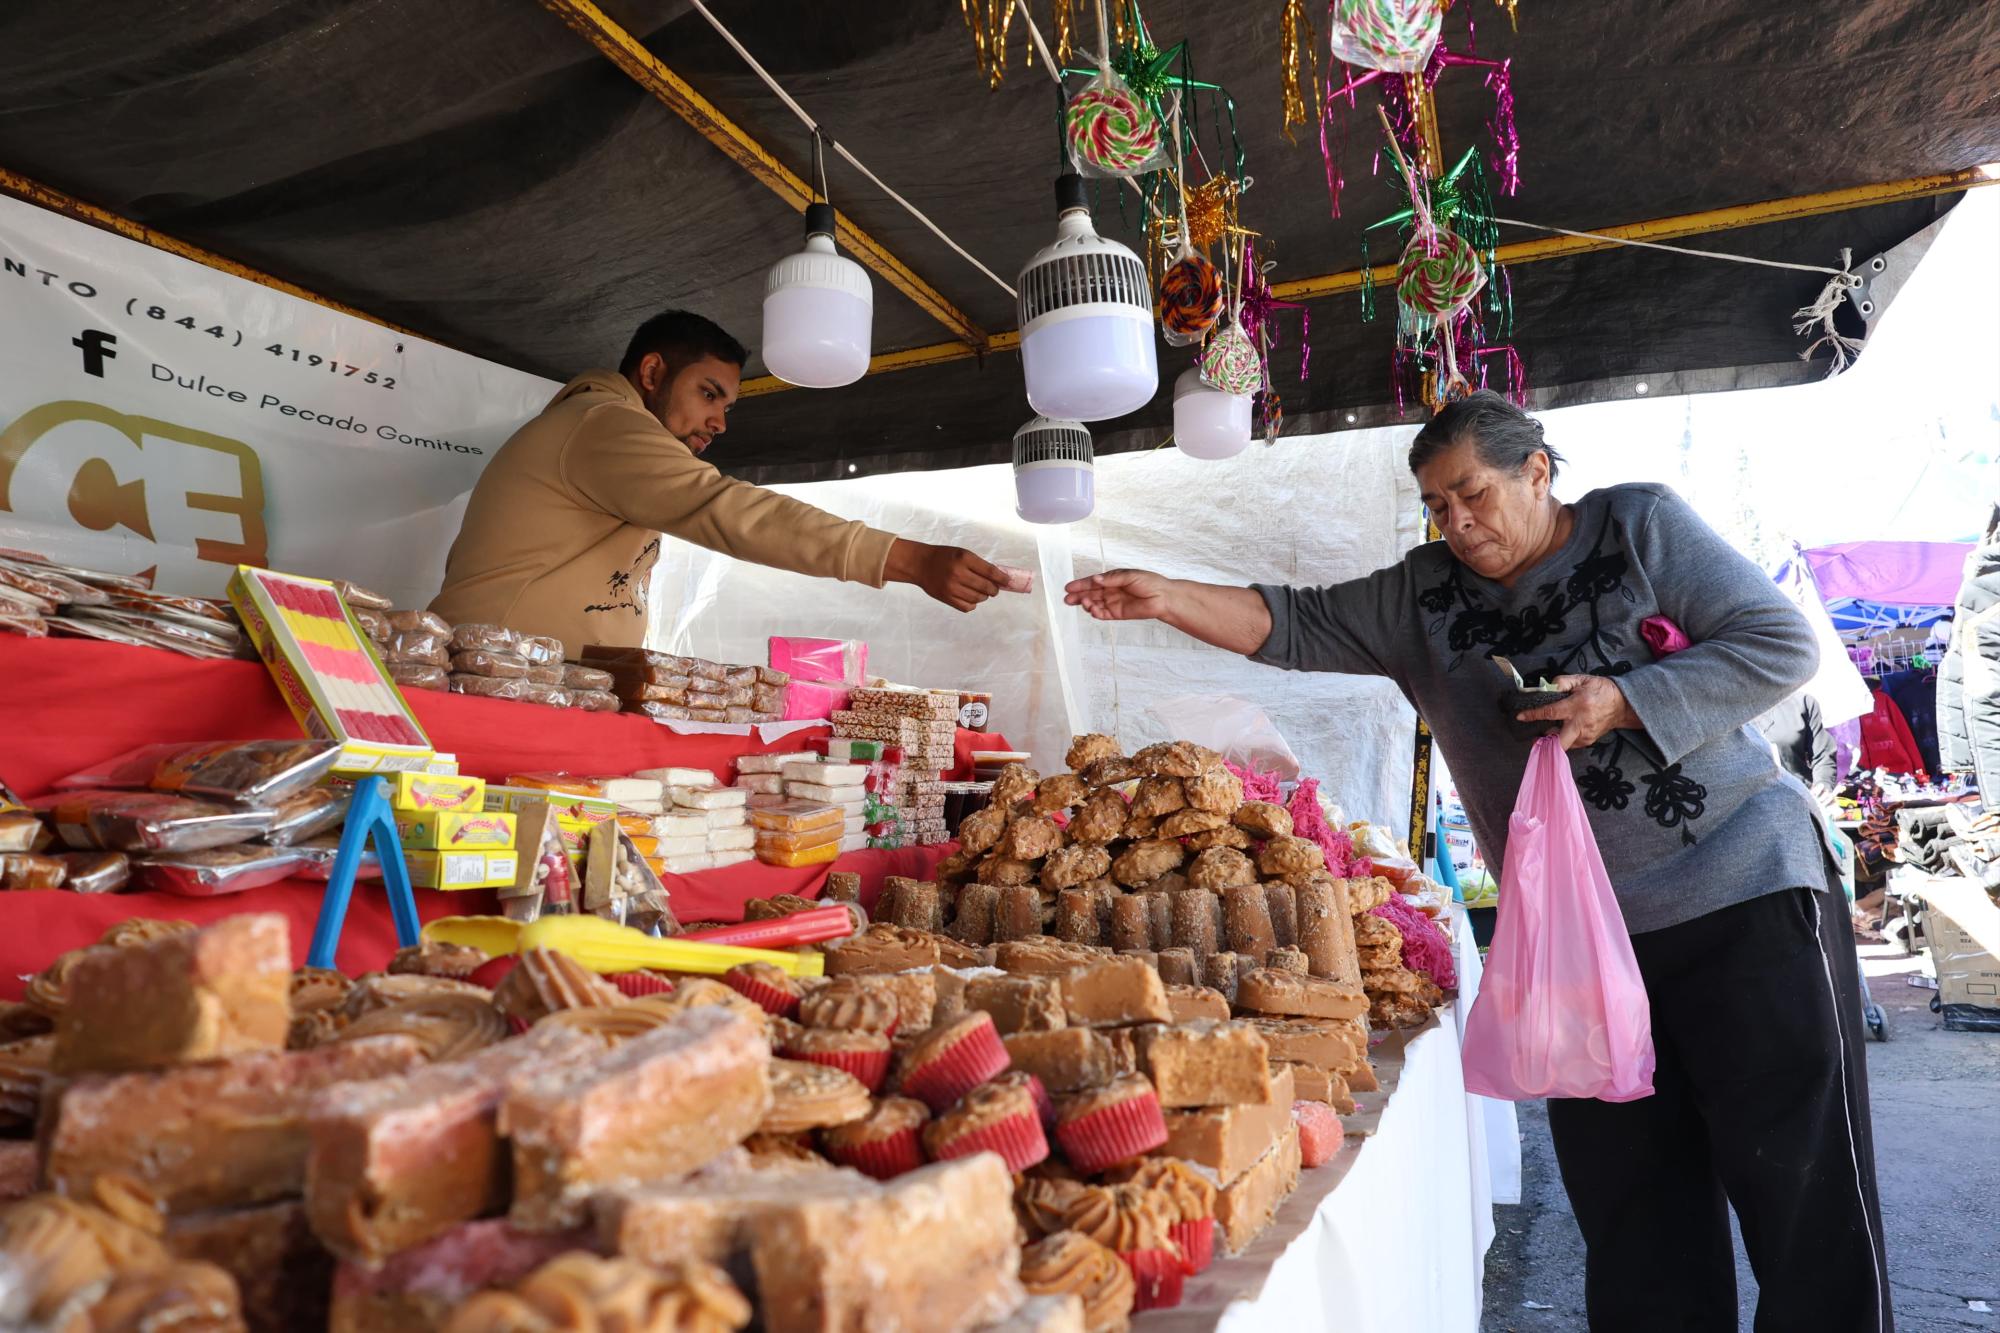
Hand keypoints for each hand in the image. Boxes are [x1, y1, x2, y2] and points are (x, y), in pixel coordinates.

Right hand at [885, 540, 1009, 612]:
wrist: (920, 564)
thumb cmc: (944, 557)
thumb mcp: (962, 553)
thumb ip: (979, 565)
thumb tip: (999, 578)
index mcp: (964, 558)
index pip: (990, 571)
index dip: (1002, 578)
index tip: (1008, 582)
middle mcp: (958, 573)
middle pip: (986, 587)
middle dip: (994, 590)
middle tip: (995, 589)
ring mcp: (952, 587)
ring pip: (978, 598)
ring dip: (984, 596)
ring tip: (982, 593)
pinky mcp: (946, 598)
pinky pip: (967, 606)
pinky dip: (973, 604)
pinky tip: (971, 598)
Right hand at [1064, 569, 1176, 621]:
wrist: (1163, 597)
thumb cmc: (1150, 582)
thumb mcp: (1129, 576)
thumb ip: (1112, 579)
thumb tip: (1095, 580)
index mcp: (1112, 580)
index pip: (1092, 582)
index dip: (1080, 584)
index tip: (1068, 588)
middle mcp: (1110, 591)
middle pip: (1090, 594)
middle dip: (1078, 596)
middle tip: (1067, 599)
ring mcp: (1113, 603)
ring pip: (1094, 604)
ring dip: (1086, 604)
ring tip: (1084, 603)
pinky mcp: (1117, 614)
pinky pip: (1102, 614)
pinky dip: (1095, 613)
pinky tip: (1092, 610)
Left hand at [1517, 674, 1640, 749]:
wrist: (1622, 704)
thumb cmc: (1601, 690)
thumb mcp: (1582, 680)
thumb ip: (1562, 682)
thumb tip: (1546, 687)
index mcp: (1578, 706)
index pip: (1550, 713)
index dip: (1533, 715)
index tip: (1521, 716)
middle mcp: (1581, 723)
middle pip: (1559, 742)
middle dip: (1544, 742)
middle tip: (1535, 735)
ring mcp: (1586, 735)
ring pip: (1563, 744)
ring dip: (1553, 738)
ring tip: (1549, 728)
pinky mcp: (1588, 741)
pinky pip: (1570, 743)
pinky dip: (1563, 738)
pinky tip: (1562, 729)